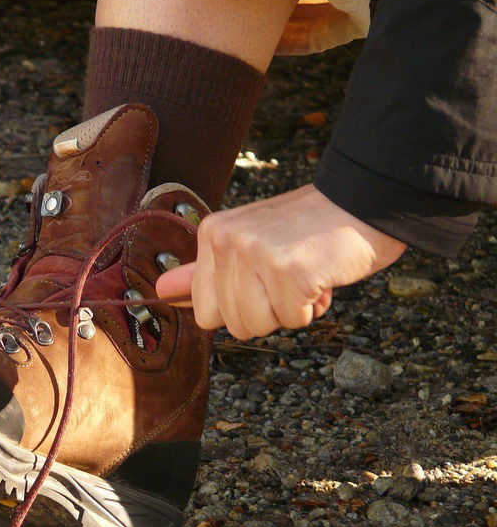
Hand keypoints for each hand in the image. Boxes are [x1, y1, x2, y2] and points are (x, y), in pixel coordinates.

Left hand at [156, 184, 406, 339]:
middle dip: (267, 311)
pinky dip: (314, 306)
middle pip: (233, 323)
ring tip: (304, 274)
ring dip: (290, 310)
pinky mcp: (288, 269)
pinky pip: (294, 320)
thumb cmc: (309, 229)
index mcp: (213, 234)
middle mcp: (227, 241)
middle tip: (289, 274)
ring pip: (259, 325)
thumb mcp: (249, 243)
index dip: (241, 307)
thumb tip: (161, 293)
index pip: (205, 311)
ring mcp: (255, 254)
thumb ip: (205, 271)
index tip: (263, 279)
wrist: (365, 201)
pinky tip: (321, 275)